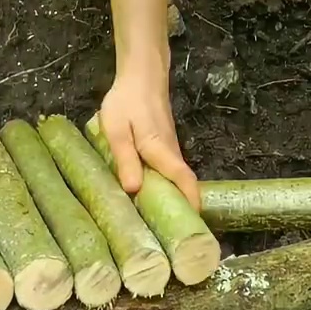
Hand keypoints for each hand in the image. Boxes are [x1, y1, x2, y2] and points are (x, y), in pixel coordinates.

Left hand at [99, 66, 199, 210]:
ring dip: (174, 197)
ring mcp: (171, 148)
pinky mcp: (165, 145)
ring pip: (175, 177)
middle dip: (183, 208)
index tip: (194, 224)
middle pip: (183, 183)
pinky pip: (169, 170)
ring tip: (161, 224)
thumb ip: (125, 158)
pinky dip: (166, 185)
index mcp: (160, 149)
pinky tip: (151, 196)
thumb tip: (134, 189)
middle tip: (175, 235)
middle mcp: (171, 151)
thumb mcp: (116, 129)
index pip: (182, 178)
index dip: (190, 201)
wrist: (142, 74)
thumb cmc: (127, 101)